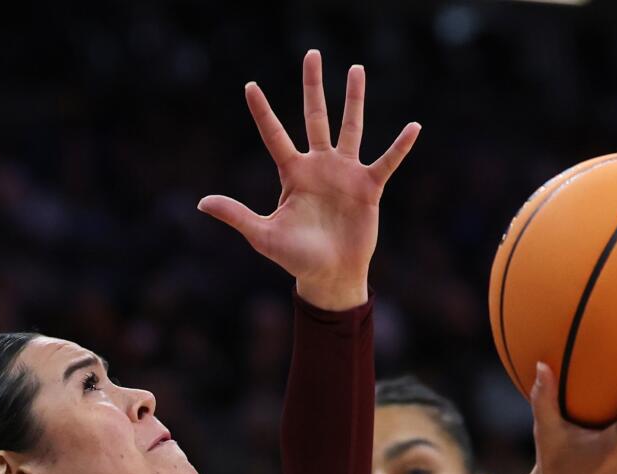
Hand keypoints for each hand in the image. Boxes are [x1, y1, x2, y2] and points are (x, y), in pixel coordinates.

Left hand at [199, 49, 419, 309]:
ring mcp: (345, 173)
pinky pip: (386, 161)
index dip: (262, 111)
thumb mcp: (263, 235)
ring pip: (349, 127)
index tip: (249, 86)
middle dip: (312, 86)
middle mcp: (319, 166)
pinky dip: (400, 146)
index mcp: (293, 174)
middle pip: (314, 116)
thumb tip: (201, 203)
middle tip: (311, 54)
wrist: (330, 276)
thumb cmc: (296, 258)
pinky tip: (414, 127)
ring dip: (354, 99)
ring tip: (356, 69)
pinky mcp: (368, 187)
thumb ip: (236, 214)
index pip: (274, 135)